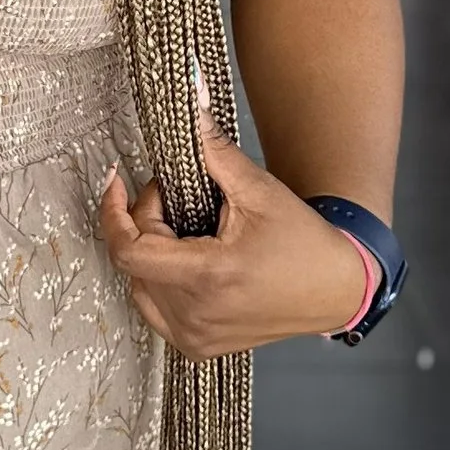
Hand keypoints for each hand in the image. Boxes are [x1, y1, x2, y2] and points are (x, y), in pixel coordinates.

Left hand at [97, 95, 372, 356]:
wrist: (335, 289)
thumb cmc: (303, 243)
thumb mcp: (258, 189)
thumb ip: (212, 148)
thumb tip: (189, 101)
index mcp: (209, 278)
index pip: (130, 250)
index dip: (113, 211)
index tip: (116, 182)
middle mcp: (197, 316)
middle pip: (136, 260)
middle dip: (147, 219)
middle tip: (178, 197)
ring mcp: (196, 337)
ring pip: (140, 285)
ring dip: (152, 251)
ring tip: (188, 230)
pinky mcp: (198, 347)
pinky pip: (154, 308)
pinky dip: (158, 280)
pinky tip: (185, 260)